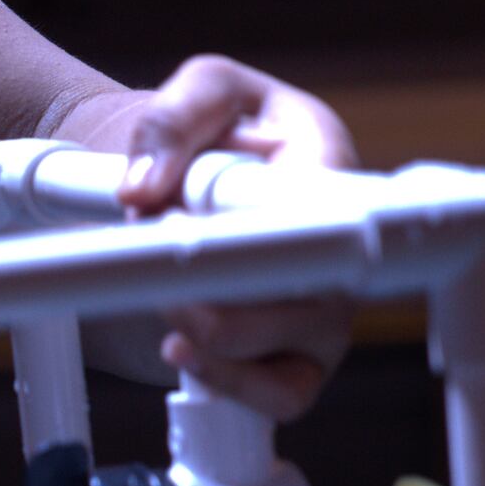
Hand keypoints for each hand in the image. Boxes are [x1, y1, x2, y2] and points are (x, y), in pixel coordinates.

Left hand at [108, 55, 359, 420]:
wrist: (179, 177)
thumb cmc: (204, 130)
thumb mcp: (196, 89)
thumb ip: (169, 121)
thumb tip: (144, 191)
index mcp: (327, 167)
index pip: (331, 219)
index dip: (268, 236)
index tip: (191, 225)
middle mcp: (340, 245)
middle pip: (306, 298)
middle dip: (218, 286)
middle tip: (162, 253)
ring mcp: (325, 308)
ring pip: (287, 351)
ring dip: (210, 333)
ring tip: (165, 295)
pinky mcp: (298, 355)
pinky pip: (283, 396)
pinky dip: (229, 384)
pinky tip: (181, 352)